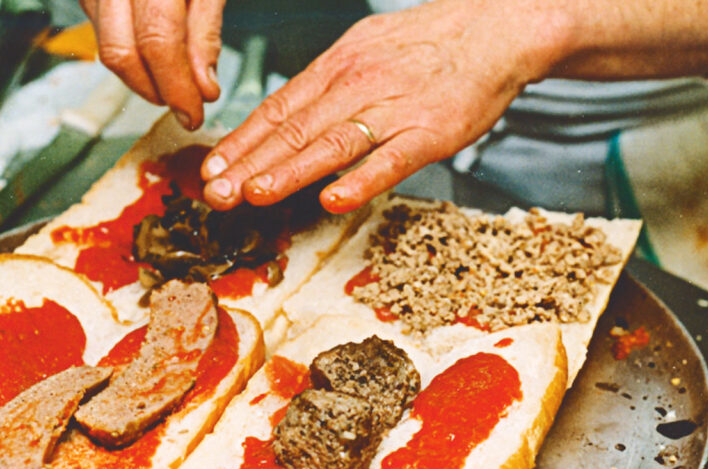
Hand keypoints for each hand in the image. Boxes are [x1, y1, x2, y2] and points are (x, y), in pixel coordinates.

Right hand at [79, 0, 225, 128]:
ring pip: (107, 50)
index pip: (157, 43)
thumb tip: (203, 89)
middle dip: (154, 90)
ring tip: (174, 80)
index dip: (176, 87)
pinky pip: (103, 36)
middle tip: (184, 105)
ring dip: (142, 78)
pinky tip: (155, 59)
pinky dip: (131, 57)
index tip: (193, 115)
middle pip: (121, 53)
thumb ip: (206, 34)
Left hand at [199, 0, 558, 212]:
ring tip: (254, 195)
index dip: (242, 141)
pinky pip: (390, 160)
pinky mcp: (430, 133)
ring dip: (288, 172)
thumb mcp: (365, 48)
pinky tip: (333, 200)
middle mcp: (357, 85)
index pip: (278, 108)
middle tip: (215, 193)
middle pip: (293, 129)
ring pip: (331, 145)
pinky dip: (360, 181)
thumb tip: (287, 116)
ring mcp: (393, 109)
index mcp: (338, 66)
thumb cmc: (430, 44)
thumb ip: (327, 85)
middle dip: (249, 164)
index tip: (212, 167)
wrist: (495, 29)